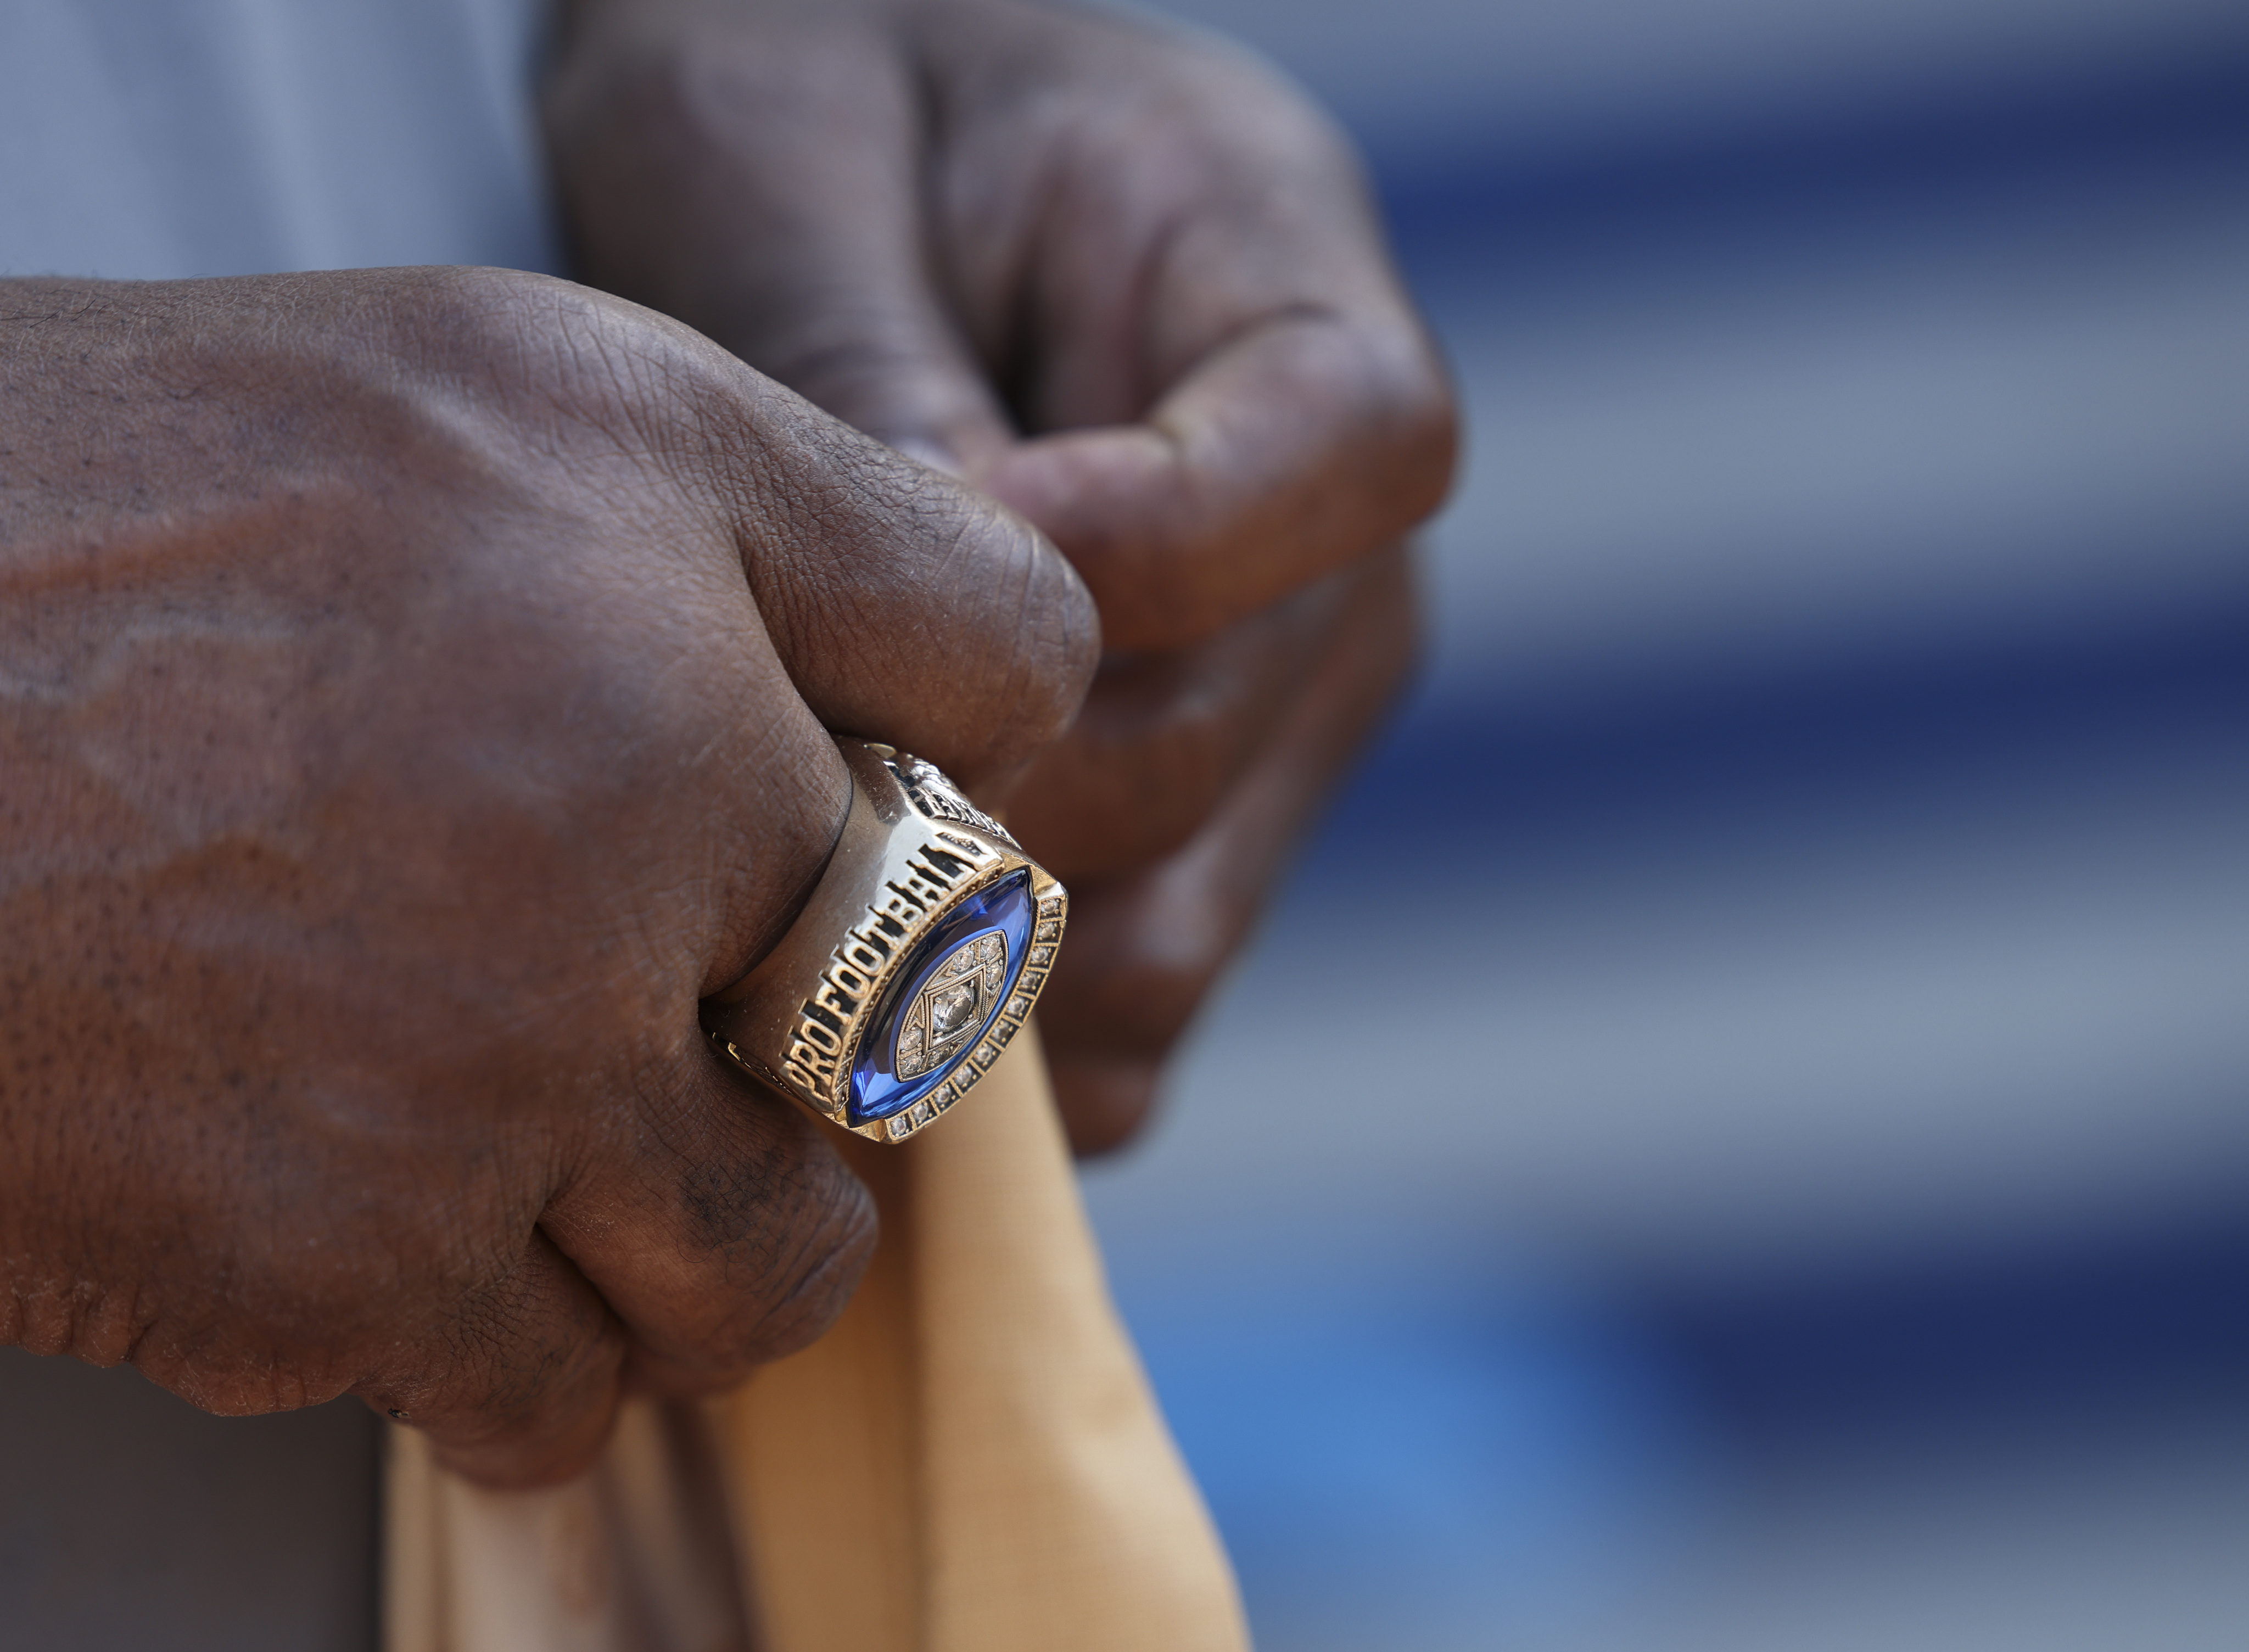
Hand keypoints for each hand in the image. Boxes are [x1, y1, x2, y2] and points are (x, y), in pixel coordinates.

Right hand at [0, 267, 1092, 1484]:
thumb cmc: (101, 508)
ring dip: (714, 1233)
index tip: (861, 787)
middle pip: (928, 1008)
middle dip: (852, 1029)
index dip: (960, 735)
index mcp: (666, 557)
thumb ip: (784, 507)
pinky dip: (521, 1342)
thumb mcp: (493, 390)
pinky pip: (555, 1390)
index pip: (1019, 672)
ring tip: (600, 1154)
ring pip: (767, 1259)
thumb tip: (996, 691)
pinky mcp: (330, 1266)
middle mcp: (621, 811)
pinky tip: (416, 1226)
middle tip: (738, 1015)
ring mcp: (486, 1071)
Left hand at [546, 0, 1455, 1149]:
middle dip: (984, 787)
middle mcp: (1319, 540)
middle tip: (745, 773)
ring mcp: (1269, 710)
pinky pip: (1136, 1013)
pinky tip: (828, 987)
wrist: (810, 195)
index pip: (1353, 445)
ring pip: (1176, 922)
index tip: (956, 551)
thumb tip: (942, 622)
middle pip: (1217, 737)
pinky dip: (998, 1051)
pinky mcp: (1189, 843)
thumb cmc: (796, 107)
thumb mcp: (780, 151)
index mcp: (1286, 283)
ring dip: (972, 949)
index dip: (1173, 543)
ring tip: (757, 899)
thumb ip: (863, 357)